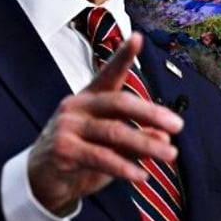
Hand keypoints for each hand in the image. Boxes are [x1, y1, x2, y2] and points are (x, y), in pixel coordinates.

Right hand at [27, 33, 183, 215]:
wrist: (42, 182)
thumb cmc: (81, 156)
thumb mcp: (113, 147)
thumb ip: (138, 139)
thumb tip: (166, 136)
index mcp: (91, 98)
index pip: (109, 73)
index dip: (123, 55)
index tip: (139, 38)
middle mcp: (78, 106)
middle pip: (120, 103)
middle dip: (151, 113)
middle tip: (178, 124)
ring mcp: (68, 126)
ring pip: (114, 132)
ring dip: (146, 144)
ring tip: (170, 154)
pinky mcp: (62, 149)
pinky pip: (100, 157)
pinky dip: (124, 167)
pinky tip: (141, 174)